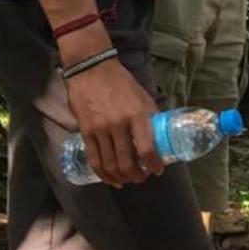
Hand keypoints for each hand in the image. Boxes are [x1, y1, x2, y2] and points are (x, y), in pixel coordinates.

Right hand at [62, 54, 163, 187]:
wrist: (92, 70)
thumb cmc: (121, 83)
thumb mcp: (143, 97)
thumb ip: (151, 117)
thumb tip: (163, 137)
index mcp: (137, 115)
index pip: (147, 149)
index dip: (153, 165)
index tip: (157, 170)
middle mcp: (118, 124)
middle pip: (127, 162)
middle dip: (137, 176)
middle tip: (142, 178)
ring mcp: (100, 129)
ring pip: (110, 164)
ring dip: (121, 178)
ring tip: (128, 180)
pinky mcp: (85, 132)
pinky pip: (94, 159)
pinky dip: (103, 174)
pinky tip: (110, 179)